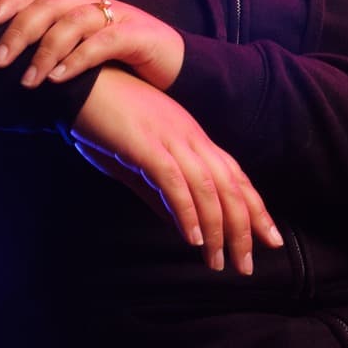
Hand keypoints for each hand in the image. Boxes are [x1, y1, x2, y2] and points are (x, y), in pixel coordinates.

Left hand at [0, 0, 184, 90]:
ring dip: (46, 51)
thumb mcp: (82, 52)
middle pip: (50, 4)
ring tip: (29, 80)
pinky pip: (103, 42)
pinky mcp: (138, 35)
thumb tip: (7, 67)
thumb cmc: (122, 63)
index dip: (10, 0)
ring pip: (74, 21)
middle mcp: (95, 4)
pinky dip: (78, 59)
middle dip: (19, 31)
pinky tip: (59, 77)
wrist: (177, 67)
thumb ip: (52, 51)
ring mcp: (118, 17)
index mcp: (78, 4)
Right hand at [72, 67, 281, 273]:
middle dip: (244, 227)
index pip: (233, 176)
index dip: (254, 207)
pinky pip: (174, 180)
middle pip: (229, 184)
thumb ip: (159, 192)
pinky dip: (187, 210)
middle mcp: (189, 136)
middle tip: (247, 264)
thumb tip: (181, 225)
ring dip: (217, 228)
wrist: (78, 83)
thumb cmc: (105, 119)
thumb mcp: (137, 161)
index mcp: (191, 137)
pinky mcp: (145, 144)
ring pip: (207, 186)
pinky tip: (192, 238)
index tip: (269, 238)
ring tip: (220, 261)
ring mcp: (169, 139)